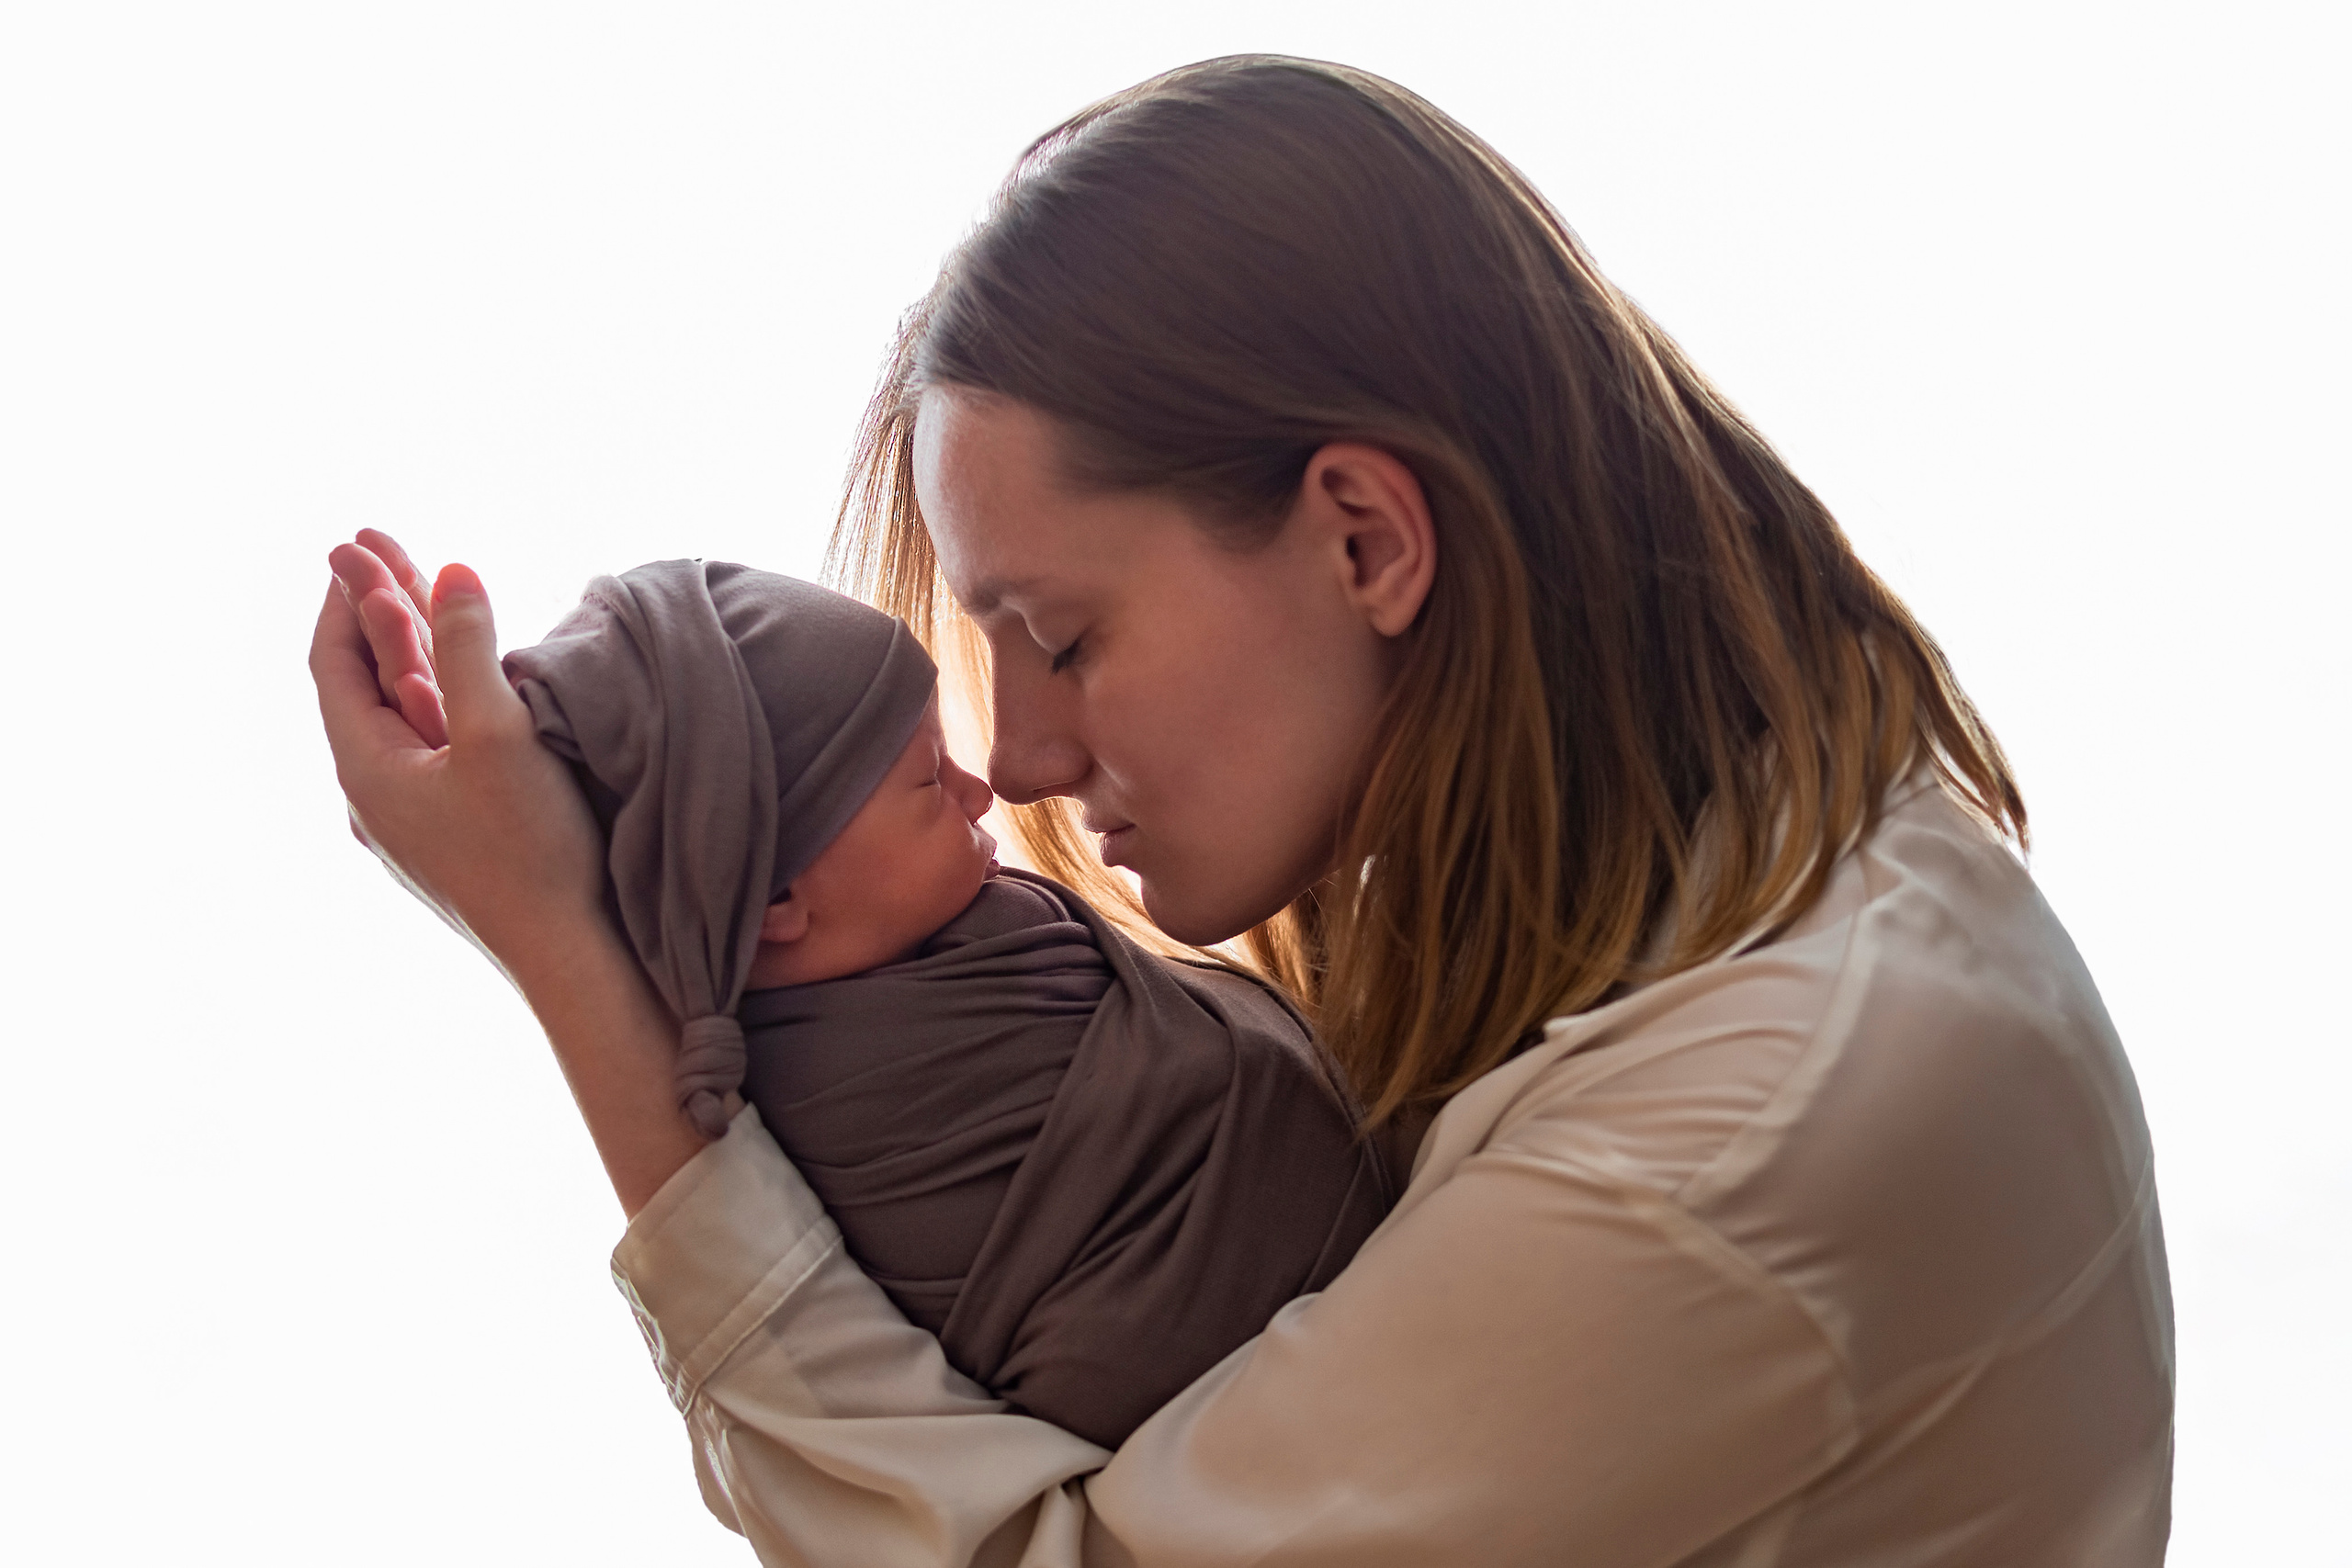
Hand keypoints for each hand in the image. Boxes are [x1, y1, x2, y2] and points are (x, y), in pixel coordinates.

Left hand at [311, 546, 604, 976]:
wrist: (567, 956)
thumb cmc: (529, 851)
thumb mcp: (497, 734)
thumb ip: (469, 648)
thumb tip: (451, 570)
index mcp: (367, 767)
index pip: (337, 661)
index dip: (348, 597)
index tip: (359, 545)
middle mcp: (376, 793)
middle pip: (367, 681)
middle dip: (377, 610)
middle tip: (379, 546)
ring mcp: (412, 817)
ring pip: (403, 715)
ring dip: (411, 650)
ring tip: (420, 597)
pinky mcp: (451, 834)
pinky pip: (432, 747)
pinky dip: (440, 697)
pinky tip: (459, 689)